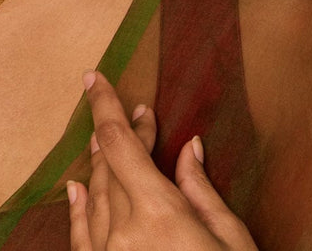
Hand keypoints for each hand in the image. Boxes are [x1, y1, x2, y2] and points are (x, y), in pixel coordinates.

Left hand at [68, 71, 257, 249]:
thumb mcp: (233, 243)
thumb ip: (203, 190)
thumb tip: (190, 146)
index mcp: (159, 214)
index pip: (119, 141)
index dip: (104, 104)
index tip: (94, 77)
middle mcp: (124, 231)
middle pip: (110, 163)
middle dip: (123, 133)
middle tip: (141, 114)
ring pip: (95, 193)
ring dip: (102, 162)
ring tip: (109, 139)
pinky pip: (81, 234)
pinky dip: (78, 206)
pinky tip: (78, 187)